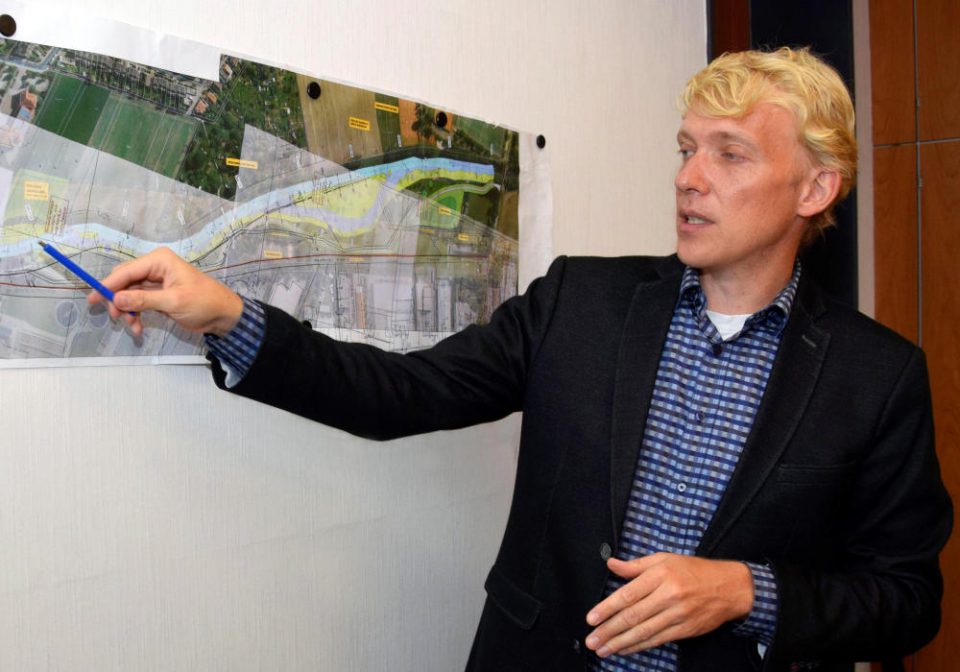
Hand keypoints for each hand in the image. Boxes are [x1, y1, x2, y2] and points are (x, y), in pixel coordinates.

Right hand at [87, 247, 243, 337]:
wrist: (223, 315)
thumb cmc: (203, 302)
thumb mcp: (173, 301)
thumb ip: (144, 300)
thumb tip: (116, 299)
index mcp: (159, 261)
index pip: (126, 271)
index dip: (108, 284)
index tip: (94, 298)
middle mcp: (155, 267)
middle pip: (124, 282)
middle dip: (118, 300)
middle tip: (115, 317)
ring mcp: (155, 282)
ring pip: (129, 295)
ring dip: (127, 311)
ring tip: (133, 326)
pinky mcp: (158, 295)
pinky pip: (138, 303)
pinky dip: (136, 315)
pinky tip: (138, 328)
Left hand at [584, 553, 752, 657]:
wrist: (729, 587)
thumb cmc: (694, 570)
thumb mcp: (664, 559)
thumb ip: (636, 566)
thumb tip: (611, 564)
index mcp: (660, 575)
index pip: (628, 594)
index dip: (607, 608)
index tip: (591, 618)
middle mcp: (668, 595)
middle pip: (632, 616)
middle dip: (609, 630)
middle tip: (592, 640)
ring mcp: (677, 615)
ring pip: (643, 632)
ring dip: (620, 642)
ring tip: (603, 649)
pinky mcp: (685, 629)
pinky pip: (657, 640)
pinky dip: (638, 646)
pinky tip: (624, 649)